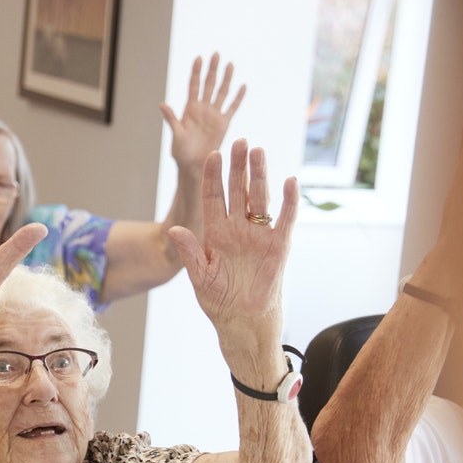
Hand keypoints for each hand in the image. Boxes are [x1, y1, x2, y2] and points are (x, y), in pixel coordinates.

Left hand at [162, 53, 245, 177]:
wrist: (193, 165)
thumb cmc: (181, 152)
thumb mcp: (175, 134)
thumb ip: (171, 119)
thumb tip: (162, 104)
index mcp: (190, 109)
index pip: (194, 86)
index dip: (196, 72)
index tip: (199, 58)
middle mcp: (203, 109)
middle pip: (208, 84)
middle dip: (212, 69)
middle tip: (216, 54)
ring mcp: (214, 115)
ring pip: (221, 92)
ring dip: (226, 79)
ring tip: (229, 64)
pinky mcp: (223, 124)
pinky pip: (232, 108)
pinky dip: (238, 98)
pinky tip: (243, 86)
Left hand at [168, 139, 298, 365]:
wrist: (243, 321)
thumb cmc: (218, 301)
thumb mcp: (199, 276)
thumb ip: (189, 252)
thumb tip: (174, 230)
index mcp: (216, 233)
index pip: (214, 197)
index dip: (213, 176)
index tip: (211, 155)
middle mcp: (238, 229)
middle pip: (238, 191)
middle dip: (237, 167)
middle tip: (238, 141)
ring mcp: (259, 235)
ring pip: (259, 198)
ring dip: (259, 175)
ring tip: (257, 151)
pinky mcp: (279, 246)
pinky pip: (286, 219)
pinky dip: (289, 201)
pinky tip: (289, 182)